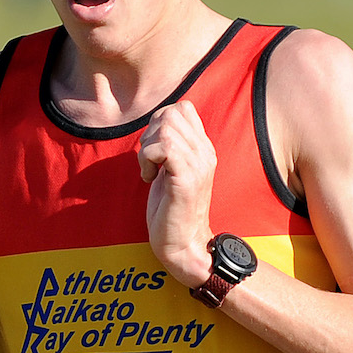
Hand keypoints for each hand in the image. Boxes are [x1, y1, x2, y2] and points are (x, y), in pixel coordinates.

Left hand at [137, 100, 215, 287]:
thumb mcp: (171, 170)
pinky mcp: (186, 179)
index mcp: (203, 148)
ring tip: (150, 170)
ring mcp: (198, 165)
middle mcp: (205, 153)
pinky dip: (147, 160)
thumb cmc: (172, 210)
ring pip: (166, 128)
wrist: (184, 244)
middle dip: (150, 133)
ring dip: (147, 148)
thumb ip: (169, 147)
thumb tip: (154, 126)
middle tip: (150, 161)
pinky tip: (149, 179)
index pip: (183, 108)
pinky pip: (163, 148)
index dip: (160, 121)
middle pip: (171, 114)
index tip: (155, 150)